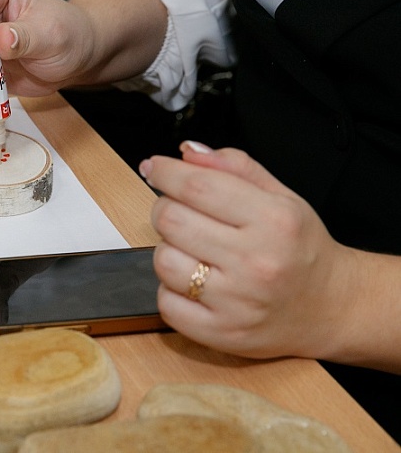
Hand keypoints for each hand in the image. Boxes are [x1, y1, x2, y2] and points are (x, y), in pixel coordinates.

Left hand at [140, 141, 354, 361]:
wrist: (332, 307)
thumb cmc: (300, 249)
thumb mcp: (281, 196)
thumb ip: (234, 167)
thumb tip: (187, 152)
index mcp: (274, 220)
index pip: (197, 186)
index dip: (165, 172)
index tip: (154, 168)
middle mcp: (257, 261)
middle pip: (171, 220)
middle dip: (165, 209)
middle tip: (180, 213)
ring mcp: (238, 302)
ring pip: (163, 261)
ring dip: (169, 250)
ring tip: (194, 252)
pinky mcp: (221, 333)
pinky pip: (166, 303)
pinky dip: (170, 290)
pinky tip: (194, 284)